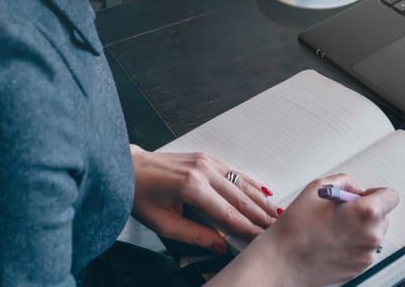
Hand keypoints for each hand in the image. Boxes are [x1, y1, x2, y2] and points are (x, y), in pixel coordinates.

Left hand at [129, 145, 278, 253]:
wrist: (128, 168)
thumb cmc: (140, 194)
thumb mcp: (163, 224)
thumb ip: (194, 235)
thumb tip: (220, 246)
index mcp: (191, 186)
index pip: (227, 212)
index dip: (246, 227)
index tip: (260, 237)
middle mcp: (203, 170)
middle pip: (240, 196)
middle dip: (260, 214)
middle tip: (276, 226)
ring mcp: (206, 161)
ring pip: (242, 183)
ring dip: (260, 199)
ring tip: (275, 213)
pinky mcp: (207, 158)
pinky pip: (235, 172)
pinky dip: (251, 183)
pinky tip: (263, 192)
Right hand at [212, 173, 398, 285]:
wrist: (283, 262)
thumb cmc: (296, 228)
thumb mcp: (317, 188)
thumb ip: (344, 182)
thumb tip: (354, 189)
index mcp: (366, 212)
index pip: (390, 196)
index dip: (375, 193)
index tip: (363, 195)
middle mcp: (371, 235)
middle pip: (383, 215)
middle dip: (366, 211)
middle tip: (342, 211)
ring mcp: (366, 255)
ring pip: (373, 233)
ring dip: (360, 228)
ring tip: (333, 228)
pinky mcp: (359, 268)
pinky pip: (363, 249)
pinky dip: (353, 244)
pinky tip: (332, 242)